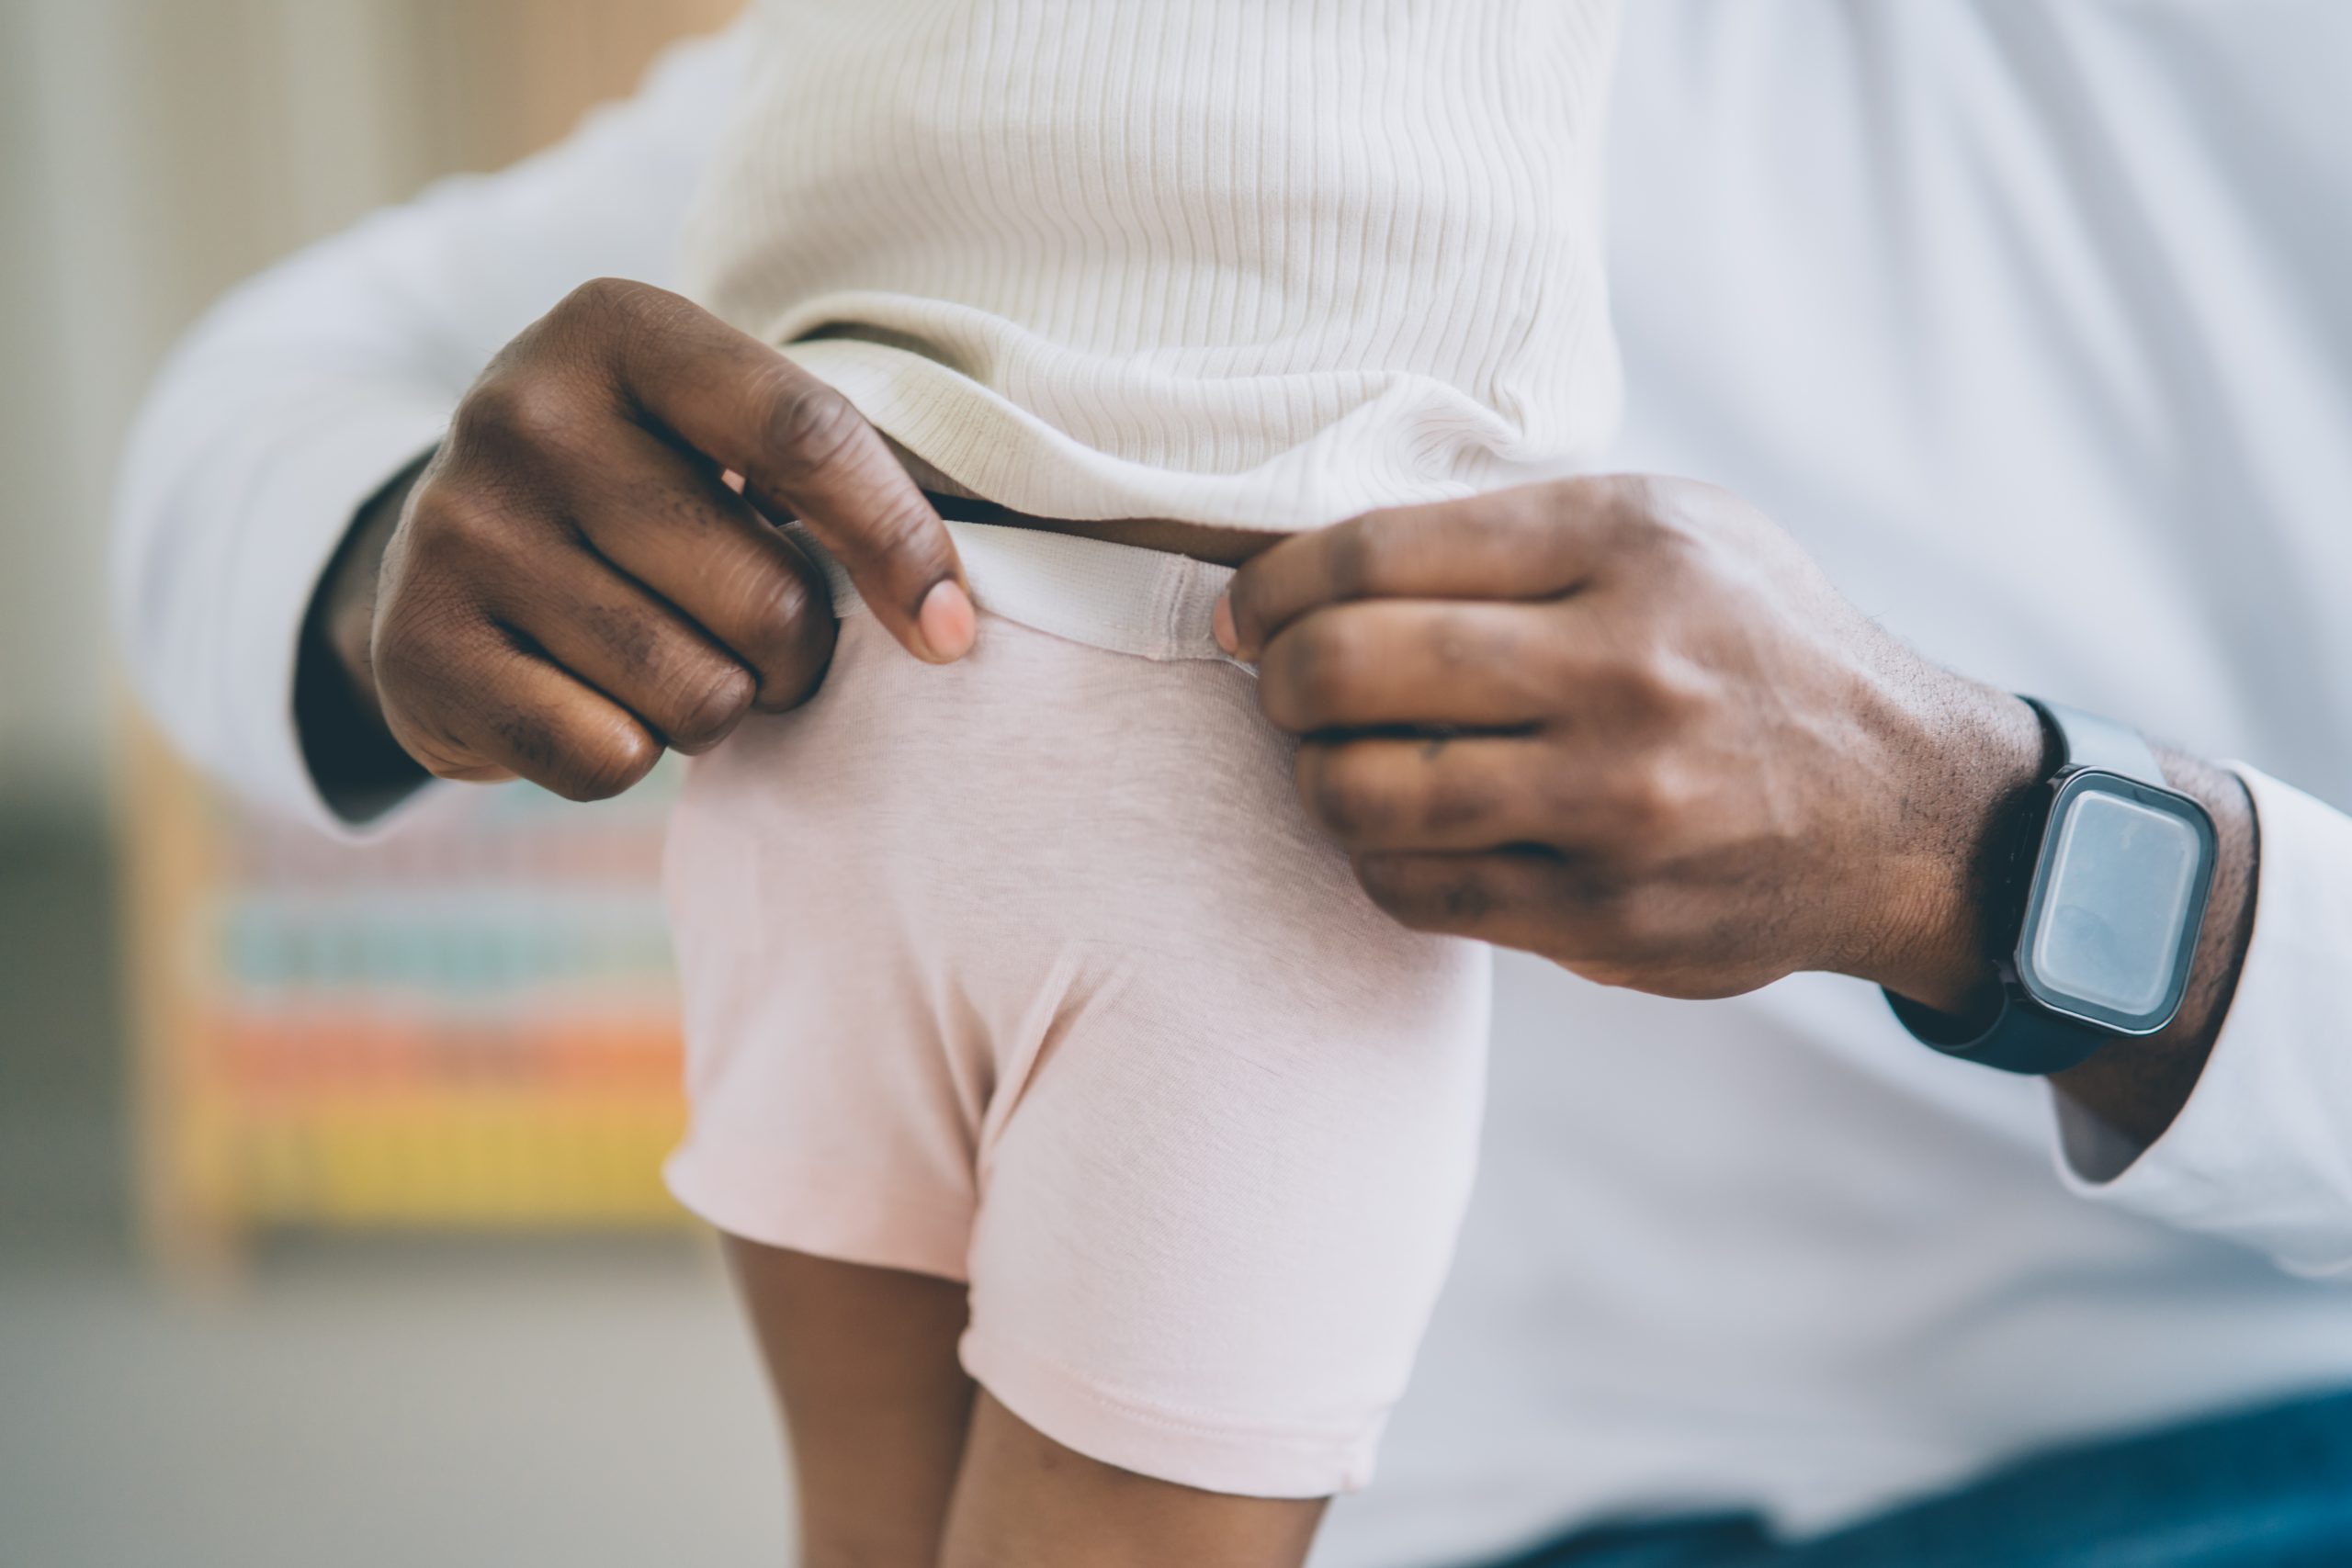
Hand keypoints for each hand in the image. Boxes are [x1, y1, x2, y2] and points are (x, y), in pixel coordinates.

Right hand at [320, 277, 974, 802]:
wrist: (442, 553)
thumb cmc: (640, 490)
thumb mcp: (718, 434)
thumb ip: (834, 484)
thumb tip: (948, 624)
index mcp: (618, 328)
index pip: (805, 434)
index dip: (900, 543)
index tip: (950, 631)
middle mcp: (521, 413)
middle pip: (765, 596)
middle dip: (799, 653)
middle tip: (761, 641)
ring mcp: (458, 532)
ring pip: (697, 695)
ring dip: (717, 708)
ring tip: (668, 660)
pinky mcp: (419, 653)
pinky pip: (608, 761)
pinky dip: (627, 757)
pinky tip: (587, 698)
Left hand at [1218, 475, 2048, 1005]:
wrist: (1902, 809)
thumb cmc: (1754, 647)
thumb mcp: (1670, 531)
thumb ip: (1511, 534)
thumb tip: (1313, 561)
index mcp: (1628, 545)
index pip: (1376, 553)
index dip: (1274, 585)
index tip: (1249, 609)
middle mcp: (1622, 670)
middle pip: (1347, 670)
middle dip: (1278, 680)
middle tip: (1283, 685)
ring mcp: (1614, 805)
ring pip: (1361, 795)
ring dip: (1315, 776)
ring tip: (1337, 758)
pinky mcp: (1604, 915)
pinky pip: (1413, 890)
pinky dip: (1377, 858)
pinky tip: (1404, 830)